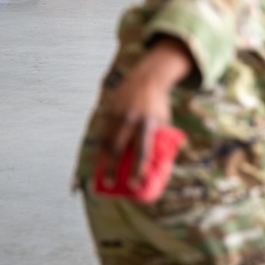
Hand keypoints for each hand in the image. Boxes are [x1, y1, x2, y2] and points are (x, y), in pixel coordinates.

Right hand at [97, 38, 192, 186]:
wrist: (147, 78)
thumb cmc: (158, 105)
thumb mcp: (163, 121)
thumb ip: (160, 139)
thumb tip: (160, 165)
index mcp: (147, 123)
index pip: (142, 151)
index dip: (138, 169)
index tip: (135, 185)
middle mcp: (130, 119)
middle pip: (118, 149)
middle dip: (113, 170)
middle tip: (111, 185)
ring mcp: (117, 115)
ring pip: (106, 142)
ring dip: (103, 162)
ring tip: (103, 177)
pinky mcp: (108, 112)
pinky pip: (101, 133)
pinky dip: (100, 148)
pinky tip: (100, 160)